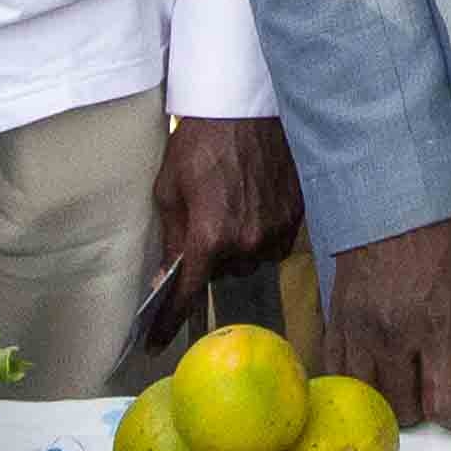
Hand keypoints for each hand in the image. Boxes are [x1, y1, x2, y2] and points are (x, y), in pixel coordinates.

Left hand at [149, 115, 303, 306]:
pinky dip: (262, 231)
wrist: (246, 105)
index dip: (167, 323)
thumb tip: (168, 274)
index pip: (187, 295)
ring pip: (251, 260)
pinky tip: (253, 202)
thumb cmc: (200, 141)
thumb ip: (171, 237)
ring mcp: (276, 231)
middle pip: (223, 273)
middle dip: (210, 256)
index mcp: (209, 236)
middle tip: (204, 221)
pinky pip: (275, 242)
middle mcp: (246, 242)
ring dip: (238, 245)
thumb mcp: (169, 188)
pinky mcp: (296, 216)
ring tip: (231, 205)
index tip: (154, 345)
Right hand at [320, 214, 450, 427]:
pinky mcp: (335, 318)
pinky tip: (374, 367)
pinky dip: (356, 379)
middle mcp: (394, 333)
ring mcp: (358, 328)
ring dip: (388, 395)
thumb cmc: (446, 232)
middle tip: (432, 381)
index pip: (444, 405)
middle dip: (423, 405)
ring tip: (403, 376)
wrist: (393, 190)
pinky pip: (337, 371)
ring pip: (367, 396)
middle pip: (404, 410)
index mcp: (437, 325)